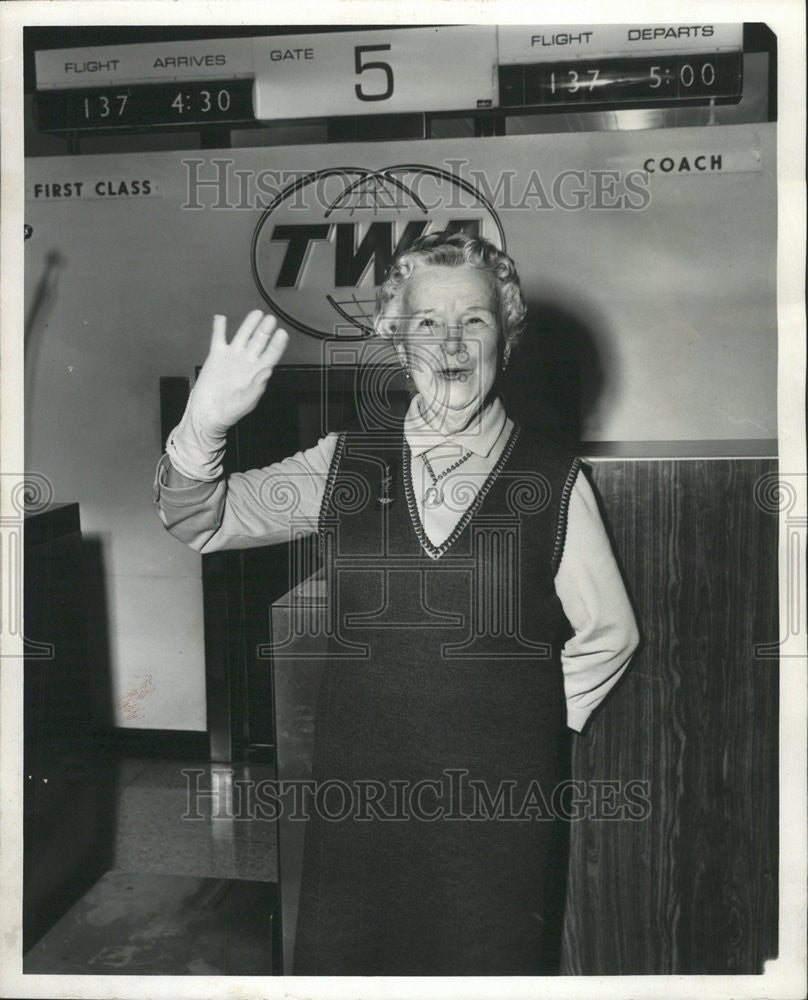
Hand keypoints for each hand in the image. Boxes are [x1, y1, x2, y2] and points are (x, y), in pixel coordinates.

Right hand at [165, 310, 288, 481]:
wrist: (207, 414)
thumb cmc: (230, 411)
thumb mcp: (247, 400)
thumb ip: (258, 385)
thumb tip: (268, 370)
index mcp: (258, 372)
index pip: (272, 354)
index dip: (278, 344)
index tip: (282, 333)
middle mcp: (248, 361)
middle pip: (259, 341)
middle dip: (265, 330)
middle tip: (270, 319)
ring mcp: (233, 357)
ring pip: (243, 335)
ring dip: (249, 324)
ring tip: (257, 313)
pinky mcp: (216, 356)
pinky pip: (219, 338)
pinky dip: (219, 328)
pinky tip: (221, 318)